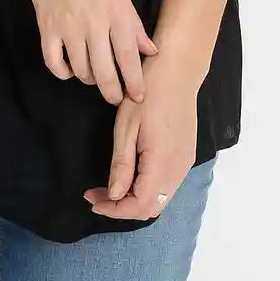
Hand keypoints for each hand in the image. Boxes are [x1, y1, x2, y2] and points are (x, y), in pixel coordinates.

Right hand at [26, 0, 158, 105]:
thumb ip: (134, 22)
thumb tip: (150, 50)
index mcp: (117, 13)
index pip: (129, 57)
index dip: (135, 82)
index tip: (139, 97)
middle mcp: (94, 26)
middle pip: (105, 72)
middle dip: (113, 92)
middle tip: (117, 98)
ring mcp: (69, 29)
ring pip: (81, 71)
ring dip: (91, 79)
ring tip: (96, 76)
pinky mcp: (47, 29)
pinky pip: (54, 63)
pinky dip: (63, 73)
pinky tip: (70, 71)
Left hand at [82, 48, 200, 219]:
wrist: (179, 70)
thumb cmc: (148, 92)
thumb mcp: (126, 126)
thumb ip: (121, 164)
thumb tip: (114, 196)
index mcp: (162, 162)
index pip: (139, 206)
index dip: (114, 210)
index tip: (92, 199)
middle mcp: (179, 169)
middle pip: (151, 208)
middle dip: (122, 208)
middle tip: (97, 194)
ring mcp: (186, 162)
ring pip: (160, 199)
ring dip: (135, 199)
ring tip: (111, 186)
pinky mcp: (187, 155)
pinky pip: (168, 185)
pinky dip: (148, 189)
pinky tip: (132, 175)